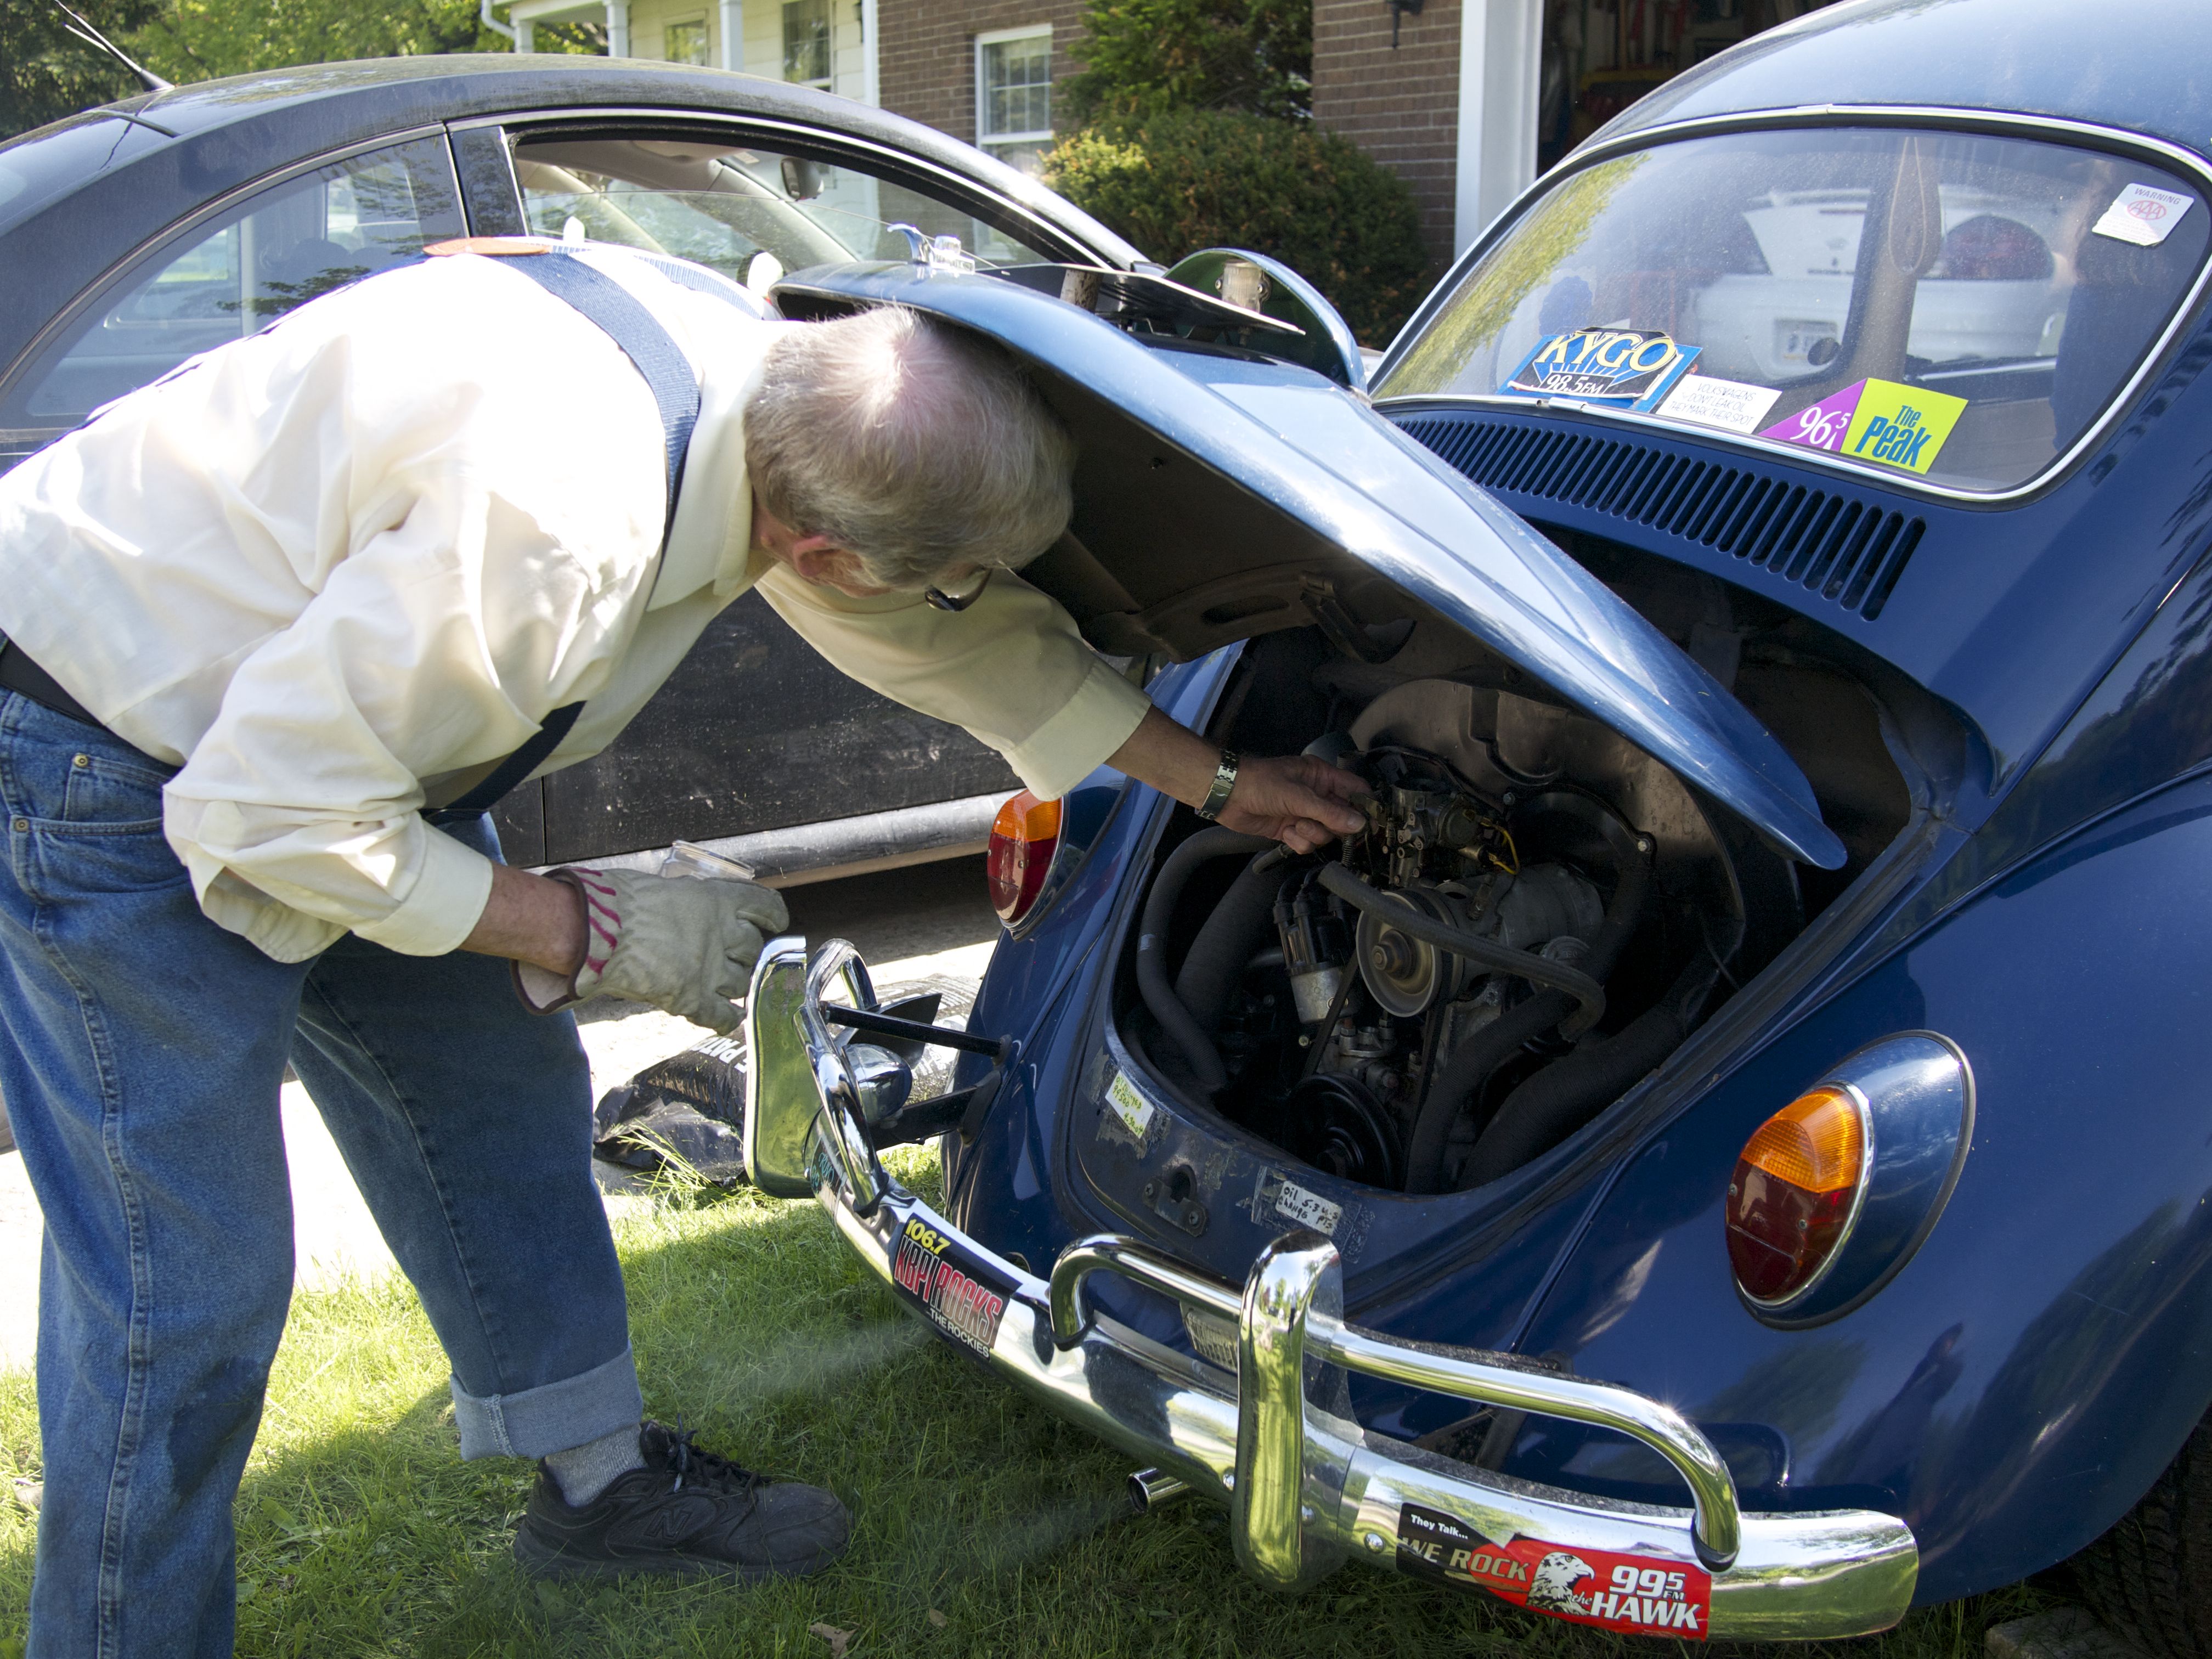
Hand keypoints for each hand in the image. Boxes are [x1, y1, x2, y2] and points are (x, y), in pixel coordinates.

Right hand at [517, 867, 789, 1032]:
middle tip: (733, 955)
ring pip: (741, 982)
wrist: (594, 930)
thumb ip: (684, 901)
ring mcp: (709, 968)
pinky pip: (723, 1016)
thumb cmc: (617, 901)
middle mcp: (721, 934)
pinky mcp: (692, 999)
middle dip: (746, 953)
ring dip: (736, 983)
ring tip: (723, 983)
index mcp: (715, 900)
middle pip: (752, 948)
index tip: (775, 923)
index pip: (764, 906)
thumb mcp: (661, 888)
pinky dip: (729, 1019)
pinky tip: (730, 1020)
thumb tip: (683, 908)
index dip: (773, 917)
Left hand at [1107, 704, 1366, 853]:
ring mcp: (1304, 813)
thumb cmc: (1260, 784)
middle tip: (1314, 821)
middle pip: (1343, 818)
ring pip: (1325, 834)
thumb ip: (1329, 812)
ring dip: (1312, 834)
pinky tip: (1286, 833)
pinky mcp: (1291, 829)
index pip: (1356, 790)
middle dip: (1332, 826)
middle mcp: (1317, 795)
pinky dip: (1298, 842)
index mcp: (1322, 777)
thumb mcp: (1297, 796)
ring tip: (1294, 825)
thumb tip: (1359, 824)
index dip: (1365, 806)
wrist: (1227, 795)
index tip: (1369, 823)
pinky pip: (1307, 843)